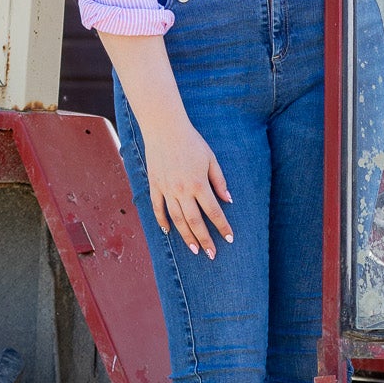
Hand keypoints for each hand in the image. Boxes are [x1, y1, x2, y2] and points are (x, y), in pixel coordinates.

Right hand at [141, 113, 233, 256]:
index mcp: (199, 183)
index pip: (213, 212)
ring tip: (194, 249)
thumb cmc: (192, 142)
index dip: (222, 227)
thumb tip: (228, 201)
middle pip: (194, 221)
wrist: (164, 128)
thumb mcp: (211, 159)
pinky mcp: (155, 185)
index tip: (229, 239)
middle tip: (211, 254)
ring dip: (186, 236)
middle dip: (204, 239)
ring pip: (176, 219)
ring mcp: (166, 189)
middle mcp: (182, 190)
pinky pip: (158, 208)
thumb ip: (219, 181)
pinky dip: (162, 221)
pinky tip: (168, 231)